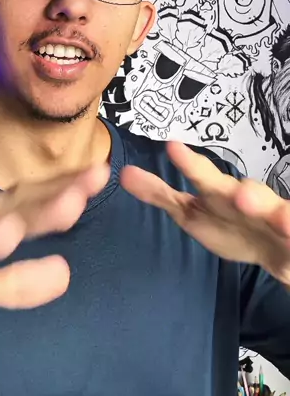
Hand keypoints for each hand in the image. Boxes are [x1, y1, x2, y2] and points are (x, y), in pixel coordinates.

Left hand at [121, 141, 289, 282]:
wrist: (275, 249)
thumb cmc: (229, 224)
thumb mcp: (191, 212)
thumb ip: (160, 194)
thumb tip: (123, 173)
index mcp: (222, 193)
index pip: (205, 178)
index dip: (190, 165)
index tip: (172, 147)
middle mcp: (250, 199)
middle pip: (247, 192)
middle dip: (242, 191)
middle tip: (238, 196)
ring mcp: (275, 215)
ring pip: (277, 209)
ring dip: (272, 209)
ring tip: (257, 206)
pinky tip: (287, 228)